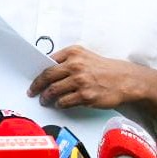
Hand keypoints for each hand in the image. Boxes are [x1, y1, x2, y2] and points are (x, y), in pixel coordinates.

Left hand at [27, 46, 141, 108]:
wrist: (125, 80)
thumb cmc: (105, 69)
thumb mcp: (86, 56)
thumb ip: (68, 61)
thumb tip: (49, 72)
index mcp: (74, 53)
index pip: (49, 62)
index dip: (38, 72)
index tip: (33, 79)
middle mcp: (76, 65)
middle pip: (48, 76)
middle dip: (37, 85)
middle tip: (32, 91)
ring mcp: (80, 81)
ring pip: (54, 90)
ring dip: (46, 97)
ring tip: (44, 100)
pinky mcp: (86, 95)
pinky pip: (64, 102)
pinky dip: (59, 104)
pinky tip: (58, 104)